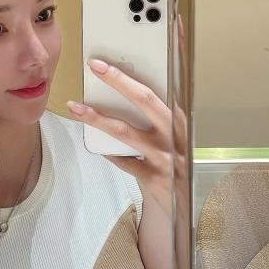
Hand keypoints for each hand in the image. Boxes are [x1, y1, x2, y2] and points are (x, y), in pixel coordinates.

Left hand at [67, 53, 187, 214]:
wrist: (191, 205)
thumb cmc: (180, 164)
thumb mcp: (179, 139)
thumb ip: (163, 121)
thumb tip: (127, 94)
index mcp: (183, 121)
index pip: (157, 91)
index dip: (130, 76)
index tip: (108, 63)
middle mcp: (177, 135)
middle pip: (145, 101)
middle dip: (118, 81)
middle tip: (94, 67)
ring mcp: (166, 158)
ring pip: (125, 132)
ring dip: (98, 118)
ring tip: (76, 108)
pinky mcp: (155, 179)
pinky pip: (124, 161)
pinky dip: (110, 152)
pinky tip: (100, 147)